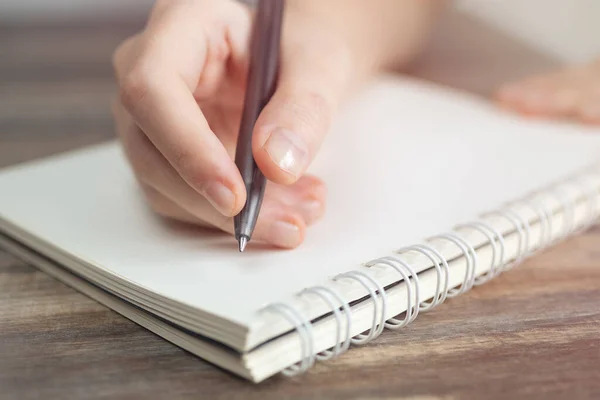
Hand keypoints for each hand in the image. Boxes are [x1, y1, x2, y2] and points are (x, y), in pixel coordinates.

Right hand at [111, 0, 353, 247]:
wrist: (292, 65)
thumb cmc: (298, 50)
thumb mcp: (318, 64)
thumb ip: (303, 108)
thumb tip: (277, 163)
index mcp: (181, 25)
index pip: (153, 89)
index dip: (187, 148)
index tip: (235, 195)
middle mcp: (150, 70)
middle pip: (151, 148)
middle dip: (215, 200)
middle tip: (284, 223)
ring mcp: (152, 117)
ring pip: (163, 184)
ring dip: (229, 218)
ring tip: (297, 215)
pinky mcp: (165, 153)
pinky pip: (182, 199)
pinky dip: (229, 218)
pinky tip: (280, 210)